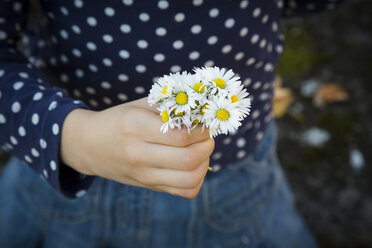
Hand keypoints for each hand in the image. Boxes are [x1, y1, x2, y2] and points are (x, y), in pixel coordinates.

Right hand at [61, 97, 214, 198]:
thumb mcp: (140, 105)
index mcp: (135, 127)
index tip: (206, 122)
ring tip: (201, 150)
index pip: (181, 135)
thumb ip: (170, 106)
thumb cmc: (119, 120)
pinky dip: (197, 179)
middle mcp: (138, 154)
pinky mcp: (148, 186)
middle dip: (207, 145)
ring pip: (190, 178)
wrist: (89, 145)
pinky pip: (184, 191)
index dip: (202, 129)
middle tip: (207, 136)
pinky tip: (193, 165)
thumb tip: (204, 111)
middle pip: (189, 158)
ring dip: (205, 163)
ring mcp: (143, 174)